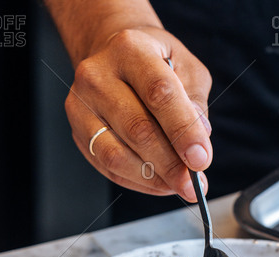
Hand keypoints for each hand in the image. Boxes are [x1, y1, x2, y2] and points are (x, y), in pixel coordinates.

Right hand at [65, 26, 211, 200]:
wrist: (115, 58)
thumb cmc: (156, 64)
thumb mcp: (186, 68)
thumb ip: (195, 103)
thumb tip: (198, 143)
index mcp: (130, 49)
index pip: (159, 93)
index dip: (183, 130)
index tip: (201, 159)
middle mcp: (97, 75)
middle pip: (137, 129)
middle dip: (170, 164)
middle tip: (193, 184)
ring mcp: (81, 106)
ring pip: (117, 155)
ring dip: (152, 178)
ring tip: (178, 185)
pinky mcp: (78, 133)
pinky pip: (108, 168)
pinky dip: (138, 182)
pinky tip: (159, 183)